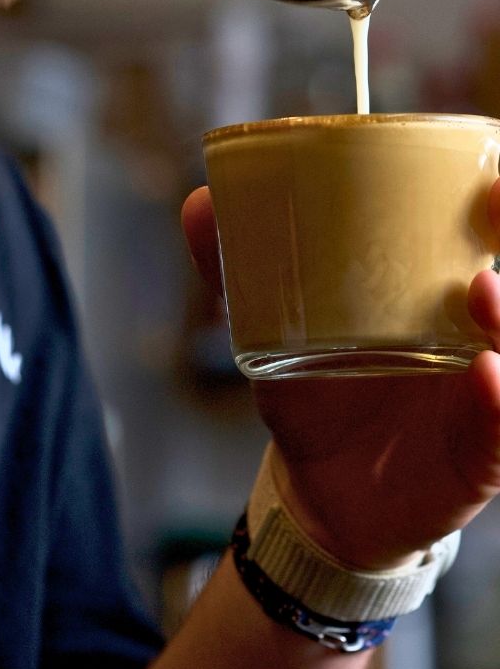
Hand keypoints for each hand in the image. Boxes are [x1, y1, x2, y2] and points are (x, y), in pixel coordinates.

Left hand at [181, 181, 499, 569]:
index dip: (491, 202)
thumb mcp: (273, 332)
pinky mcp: (482, 453)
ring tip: (482, 291)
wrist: (319, 494)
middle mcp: (472, 336)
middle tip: (493, 205)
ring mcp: (484, 394)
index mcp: (433, 294)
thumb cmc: (315, 399)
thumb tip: (198, 201)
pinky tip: (487, 374)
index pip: (480, 235)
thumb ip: (239, 272)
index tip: (484, 175)